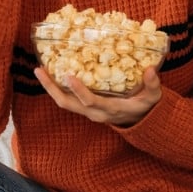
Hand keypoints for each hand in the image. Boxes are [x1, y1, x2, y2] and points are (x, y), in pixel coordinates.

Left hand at [33, 65, 162, 126]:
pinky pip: (67, 99)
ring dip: (50, 87)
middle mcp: (94, 113)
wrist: (140, 121)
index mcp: (109, 109)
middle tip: (39, 70)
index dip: (79, 90)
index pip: (90, 102)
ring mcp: (87, 111)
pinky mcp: (84, 107)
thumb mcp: (153, 97)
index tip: (68, 76)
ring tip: (39, 70)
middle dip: (51, 88)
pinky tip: (51, 72)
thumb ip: (152, 85)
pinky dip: (57, 87)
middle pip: (67, 104)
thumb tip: (150, 70)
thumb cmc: (145, 107)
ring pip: (63, 102)